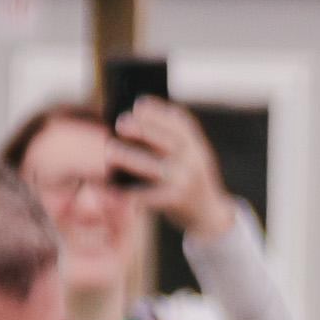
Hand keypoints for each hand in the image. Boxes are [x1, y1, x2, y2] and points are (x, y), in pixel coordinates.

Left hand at [112, 95, 235, 239]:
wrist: (209, 214)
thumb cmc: (187, 178)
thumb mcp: (189, 155)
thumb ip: (170, 139)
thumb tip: (132, 121)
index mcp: (196, 145)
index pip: (180, 122)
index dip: (158, 111)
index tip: (138, 104)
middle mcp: (194, 160)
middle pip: (165, 140)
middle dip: (142, 129)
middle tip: (120, 124)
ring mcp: (185, 180)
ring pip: (153, 166)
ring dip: (129, 157)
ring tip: (110, 152)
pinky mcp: (176, 200)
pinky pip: (148, 194)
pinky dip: (128, 191)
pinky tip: (112, 186)